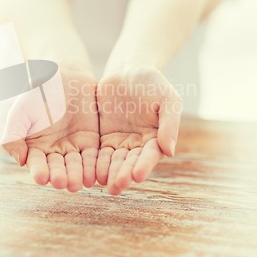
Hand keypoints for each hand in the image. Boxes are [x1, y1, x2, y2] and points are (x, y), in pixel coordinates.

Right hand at [2, 69, 99, 191]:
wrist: (63, 75)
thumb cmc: (37, 92)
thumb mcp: (21, 110)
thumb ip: (14, 135)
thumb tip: (20, 161)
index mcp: (35, 147)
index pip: (37, 163)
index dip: (39, 170)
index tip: (41, 178)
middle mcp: (54, 152)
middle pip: (57, 168)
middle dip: (60, 176)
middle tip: (63, 183)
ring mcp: (73, 147)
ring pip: (76, 166)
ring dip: (78, 175)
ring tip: (80, 183)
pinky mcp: (91, 142)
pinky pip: (93, 157)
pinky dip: (94, 166)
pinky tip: (96, 175)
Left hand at [96, 66, 181, 194]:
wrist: (127, 70)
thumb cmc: (152, 82)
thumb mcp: (167, 98)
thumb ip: (169, 122)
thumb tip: (170, 151)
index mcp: (157, 138)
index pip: (150, 155)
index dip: (144, 166)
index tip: (137, 176)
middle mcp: (138, 145)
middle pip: (129, 163)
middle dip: (123, 175)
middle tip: (115, 186)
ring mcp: (119, 142)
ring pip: (113, 161)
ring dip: (107, 173)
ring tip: (100, 183)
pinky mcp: (102, 138)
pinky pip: (97, 152)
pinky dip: (93, 162)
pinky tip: (87, 171)